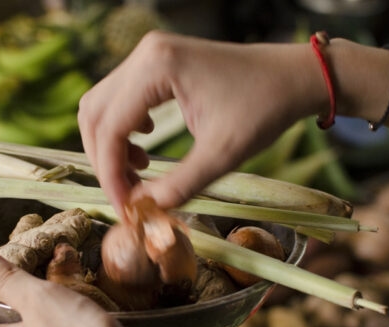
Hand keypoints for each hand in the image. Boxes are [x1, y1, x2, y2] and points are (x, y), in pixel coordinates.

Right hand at [78, 31, 322, 213]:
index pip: (109, 127)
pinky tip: (146, 146)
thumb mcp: (223, 154)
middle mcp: (145, 54)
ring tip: (139, 172)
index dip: (110, 173)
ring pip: (102, 106)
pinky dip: (123, 129)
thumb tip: (141, 210)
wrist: (294, 77)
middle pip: (94, 113)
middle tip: (127, 195)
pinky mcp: (156, 62)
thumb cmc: (265, 108)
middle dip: (104, 160)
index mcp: (157, 67)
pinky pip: (120, 98)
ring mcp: (149, 54)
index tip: (125, 208)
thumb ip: (179, 185)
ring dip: (110, 145)